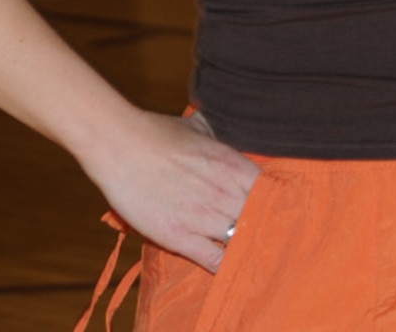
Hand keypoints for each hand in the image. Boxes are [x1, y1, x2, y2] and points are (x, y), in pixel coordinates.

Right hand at [78, 107, 260, 273]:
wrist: (118, 145)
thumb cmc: (154, 132)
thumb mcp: (196, 127)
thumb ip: (216, 137)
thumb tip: (223, 130)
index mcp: (231, 165)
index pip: (273, 193)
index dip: (276, 206)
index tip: (276, 213)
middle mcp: (223, 192)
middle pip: (261, 221)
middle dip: (264, 230)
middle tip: (266, 240)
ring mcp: (202, 216)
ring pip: (240, 243)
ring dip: (245, 249)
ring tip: (249, 257)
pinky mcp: (179, 236)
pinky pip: (214, 260)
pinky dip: (224, 265)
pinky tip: (227, 267)